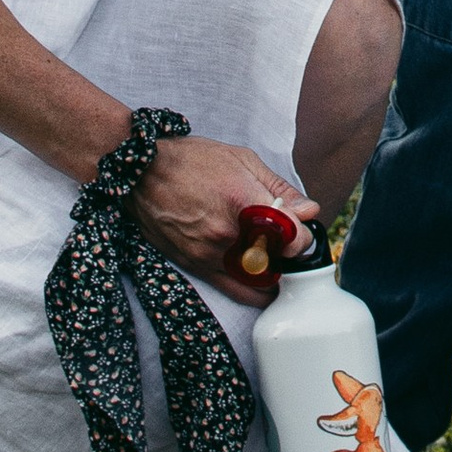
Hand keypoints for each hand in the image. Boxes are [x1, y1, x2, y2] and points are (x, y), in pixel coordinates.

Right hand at [127, 134, 317, 308]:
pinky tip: (266, 287)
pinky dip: (254, 290)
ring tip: (275, 257)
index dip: (303, 237)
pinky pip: (234, 289)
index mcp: (241, 199)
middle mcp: (226, 231)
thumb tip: (309, 210)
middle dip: (288, 253)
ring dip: (271, 271)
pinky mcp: (196, 265)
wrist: (142, 174)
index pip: (289, 232)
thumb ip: (279, 188)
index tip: (304, 234)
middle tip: (289, 243)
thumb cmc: (191, 161)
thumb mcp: (242, 160)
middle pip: (275, 257)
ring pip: (256, 276)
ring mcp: (209, 252)